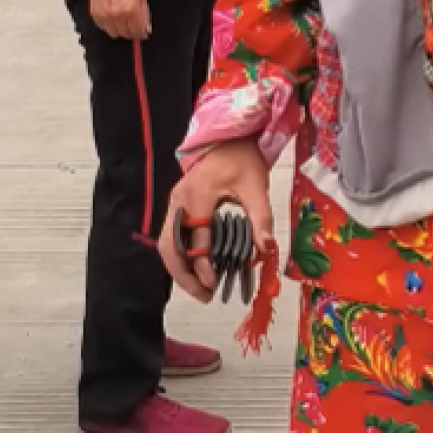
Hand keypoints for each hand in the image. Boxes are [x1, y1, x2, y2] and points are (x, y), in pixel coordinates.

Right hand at [88, 0, 150, 40]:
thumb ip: (144, 13)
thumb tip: (146, 28)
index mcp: (132, 9)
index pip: (138, 31)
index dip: (142, 32)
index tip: (143, 30)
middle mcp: (118, 15)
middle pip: (127, 34)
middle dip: (132, 31)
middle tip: (133, 25)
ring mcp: (105, 17)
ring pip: (115, 34)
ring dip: (120, 30)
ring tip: (122, 21)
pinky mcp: (96, 16)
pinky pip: (104, 28)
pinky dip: (109, 26)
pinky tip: (112, 17)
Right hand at [160, 140, 274, 302]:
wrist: (227, 137)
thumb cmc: (242, 160)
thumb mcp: (256, 186)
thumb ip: (261, 218)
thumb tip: (266, 249)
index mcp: (199, 196)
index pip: (195, 238)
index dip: (202, 264)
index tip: (213, 283)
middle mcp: (180, 201)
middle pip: (170, 246)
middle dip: (184, 275)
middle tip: (204, 295)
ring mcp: (174, 203)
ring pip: (166, 244)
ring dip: (178, 270)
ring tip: (199, 289)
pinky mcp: (176, 207)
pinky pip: (170, 237)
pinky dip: (178, 258)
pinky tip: (193, 272)